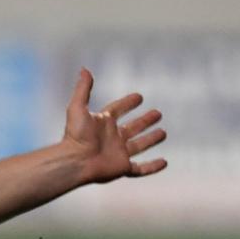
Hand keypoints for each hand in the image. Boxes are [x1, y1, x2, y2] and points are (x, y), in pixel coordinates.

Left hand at [61, 69, 166, 183]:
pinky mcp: (122, 168)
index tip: (139, 97)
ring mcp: (118, 153)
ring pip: (138, 146)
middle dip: (144, 121)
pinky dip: (152, 167)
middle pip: (132, 128)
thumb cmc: (75, 136)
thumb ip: (83, 89)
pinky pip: (140, 169)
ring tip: (163, 133)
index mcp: (103, 124)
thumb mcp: (77, 108)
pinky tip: (165, 162)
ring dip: (150, 139)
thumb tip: (84, 69)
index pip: (118, 110)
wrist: (74, 161)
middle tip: (157, 113)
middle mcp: (112, 138)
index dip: (128, 103)